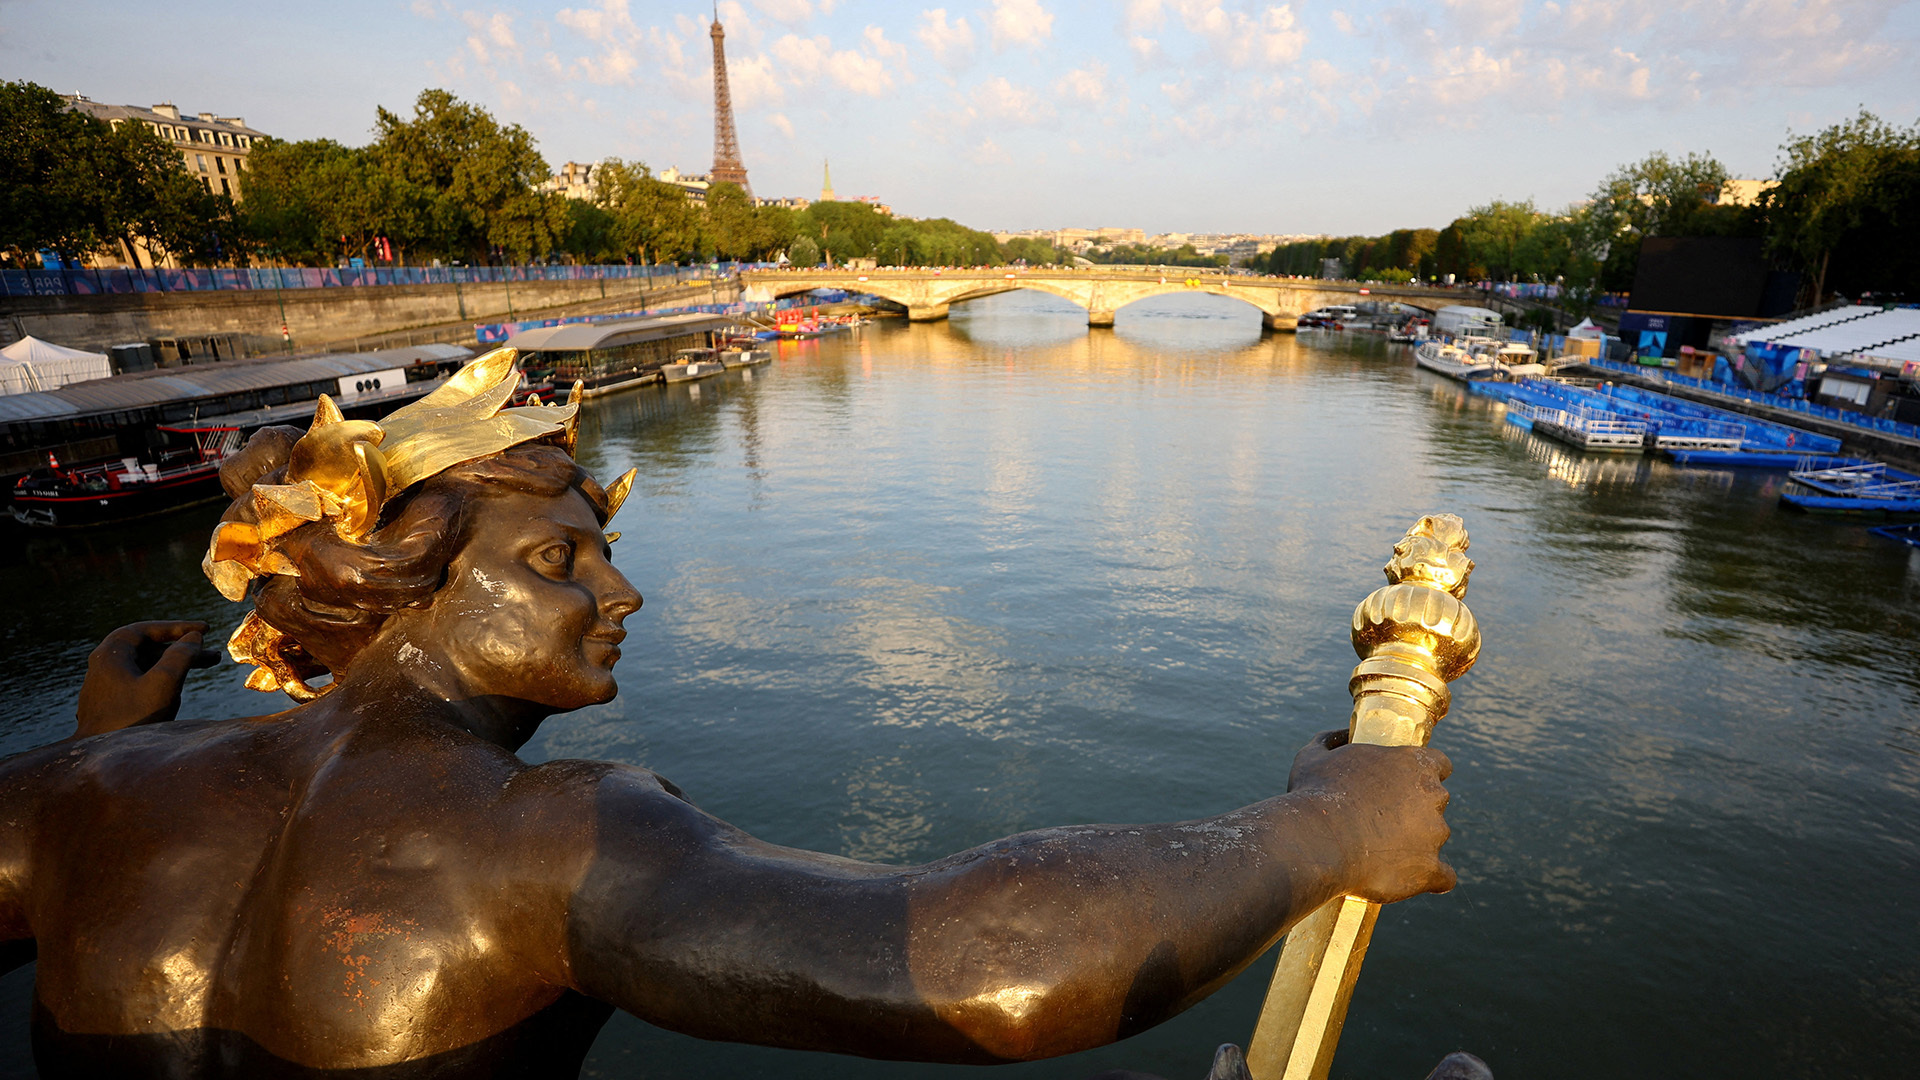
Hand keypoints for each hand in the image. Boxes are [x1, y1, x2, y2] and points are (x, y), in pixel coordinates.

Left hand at [74, 621, 222, 737]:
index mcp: (110, 655)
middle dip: (181, 649)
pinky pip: (139, 681)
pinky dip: (162, 678)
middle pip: (147, 648)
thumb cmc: (132, 719)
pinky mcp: (108, 703)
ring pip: (145, 666)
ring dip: (175, 664)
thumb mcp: (163, 683)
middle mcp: (103, 666)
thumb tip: (194, 637)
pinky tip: (179, 687)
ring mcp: (104, 686)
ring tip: (207, 666)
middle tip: (212, 654)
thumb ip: (181, 656)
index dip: (177, 627)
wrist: (102, 760)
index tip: (205, 629)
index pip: (145, 630)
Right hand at [1287, 728, 1454, 903]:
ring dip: (1415, 844)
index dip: (1424, 776)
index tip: (1405, 786)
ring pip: (1435, 838)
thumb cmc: (1314, 795)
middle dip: (1415, 811)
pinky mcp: (1430, 869)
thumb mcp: (1313, 756)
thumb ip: (1330, 741)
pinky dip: (1428, 878)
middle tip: (1381, 821)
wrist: (1316, 841)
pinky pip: (1443, 877)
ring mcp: (1435, 833)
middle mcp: (1433, 795)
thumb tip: (1339, 735)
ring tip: (1379, 853)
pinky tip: (1406, 878)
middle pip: (1436, 802)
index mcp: (1413, 763)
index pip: (1439, 764)